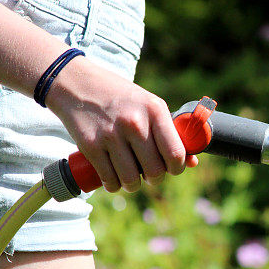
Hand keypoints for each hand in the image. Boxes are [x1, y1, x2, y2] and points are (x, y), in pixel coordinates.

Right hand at [46, 56, 197, 192]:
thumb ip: (169, 131)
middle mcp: (135, 123)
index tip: (171, 168)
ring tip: (131, 178)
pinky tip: (114, 179)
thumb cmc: (120, 97)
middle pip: (155, 171)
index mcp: (155, 110)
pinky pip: (109, 180)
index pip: (175, 154)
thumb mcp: (149, 105)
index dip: (177, 168)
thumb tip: (192, 162)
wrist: (76, 83)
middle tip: (149, 173)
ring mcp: (111, 135)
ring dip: (133, 185)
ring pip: (132, 180)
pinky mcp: (91, 146)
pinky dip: (114, 185)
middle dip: (155, 178)